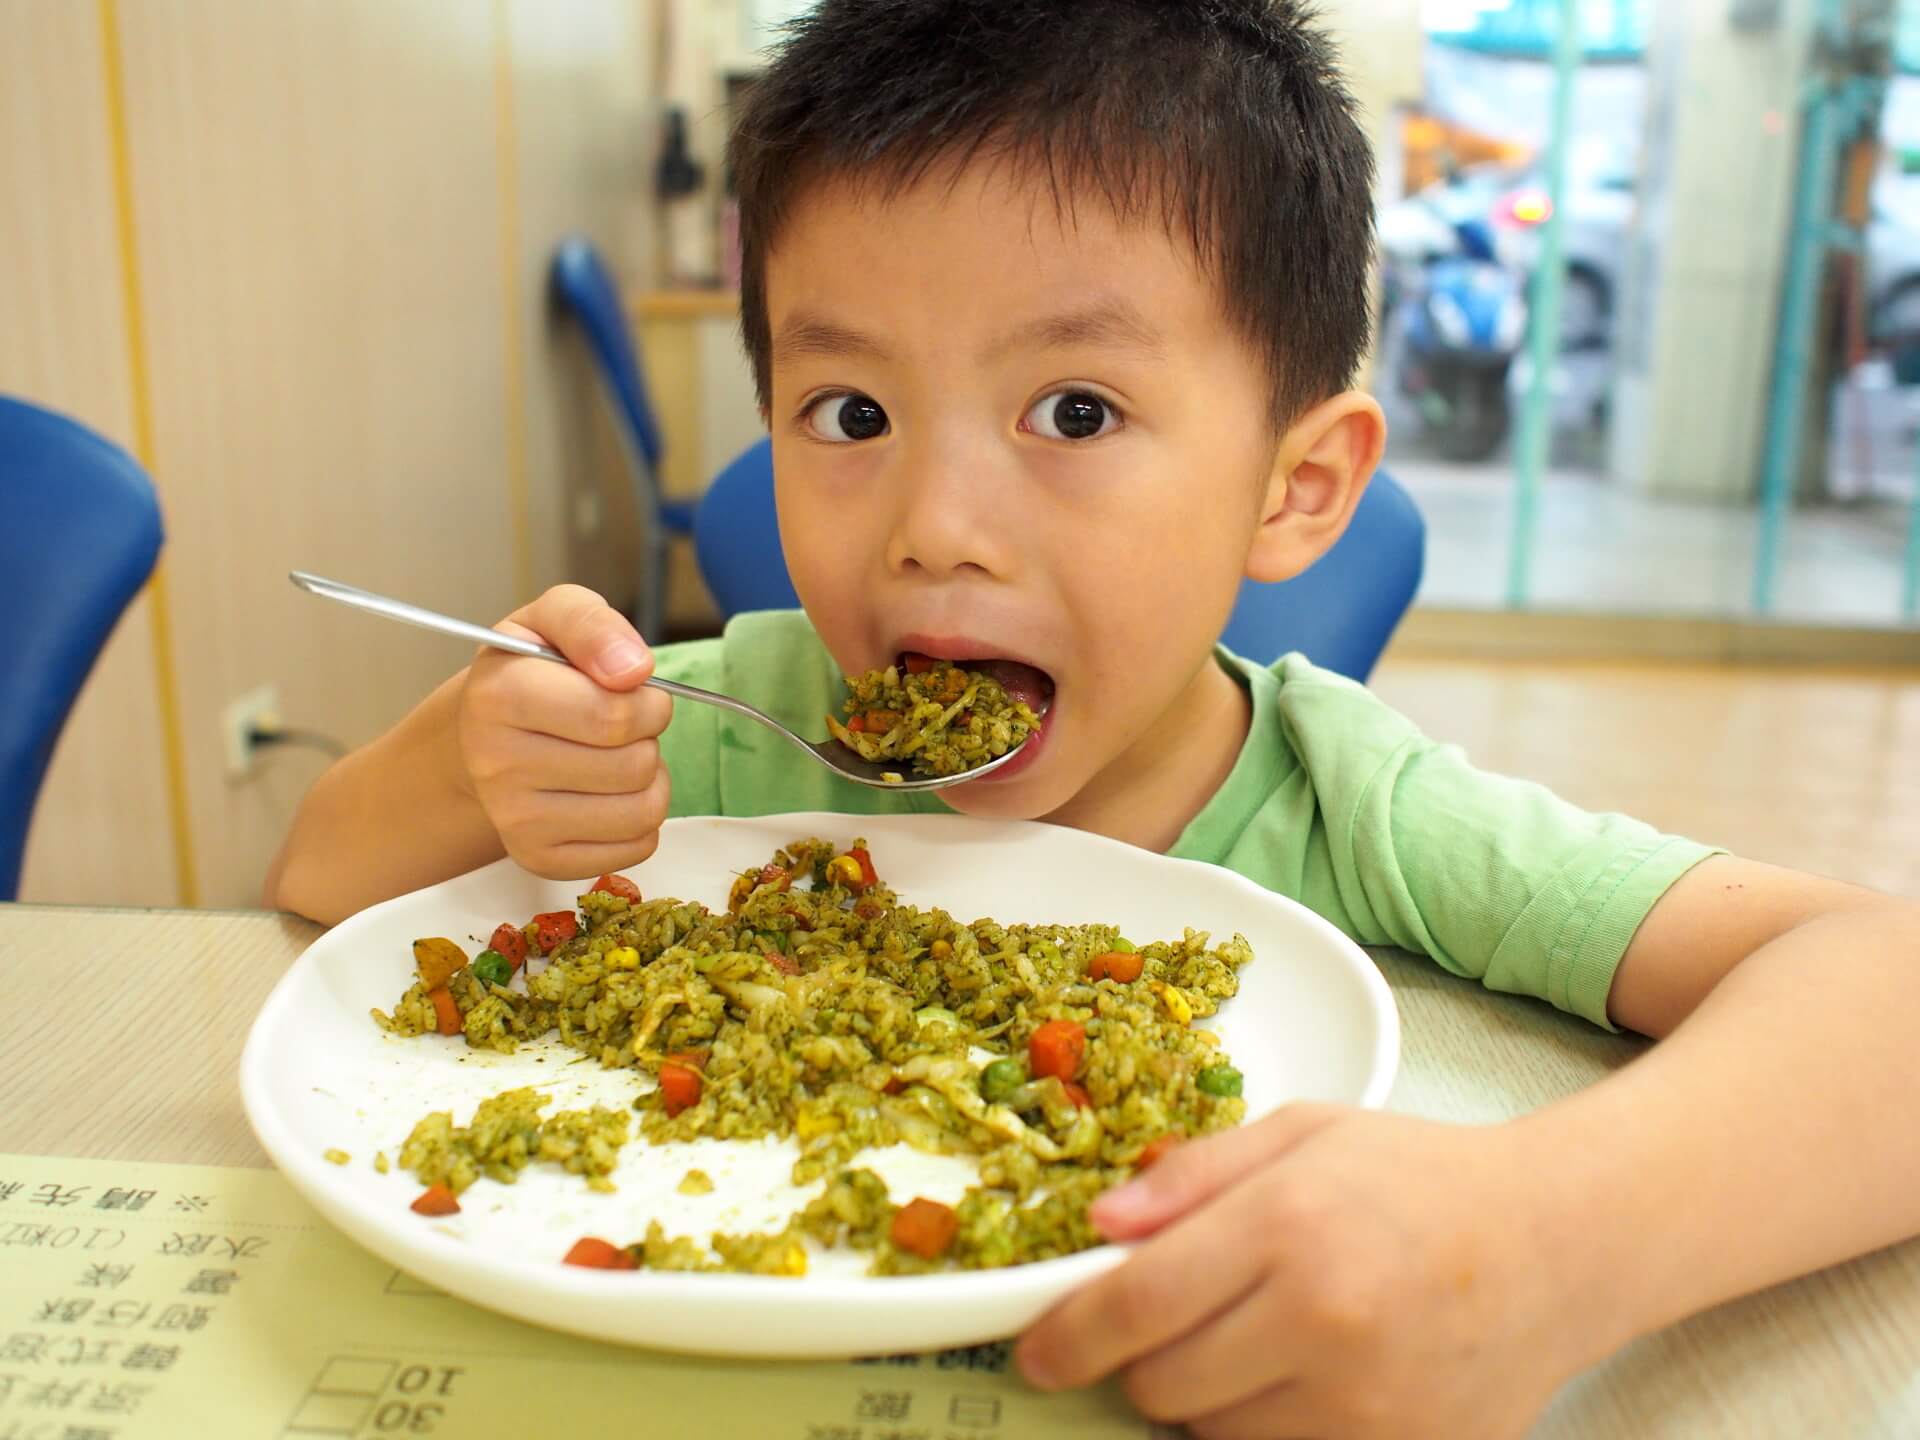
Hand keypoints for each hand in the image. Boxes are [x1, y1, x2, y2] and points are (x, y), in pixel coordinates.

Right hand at [457, 585, 672, 879]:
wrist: (483, 733)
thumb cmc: (531, 671)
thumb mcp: (553, 618)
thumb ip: (593, 625)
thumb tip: (634, 669)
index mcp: (499, 696)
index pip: (615, 715)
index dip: (646, 700)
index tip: (631, 689)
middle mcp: (497, 766)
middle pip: (634, 765)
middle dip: (647, 737)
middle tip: (619, 723)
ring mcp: (516, 821)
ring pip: (643, 811)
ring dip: (649, 778)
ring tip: (615, 755)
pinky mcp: (540, 859)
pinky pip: (636, 848)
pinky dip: (640, 820)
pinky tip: (608, 793)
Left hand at [1016, 1107, 1593, 1438]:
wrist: (1558, 1243)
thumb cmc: (1418, 1178)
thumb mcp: (1300, 1134)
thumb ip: (1191, 1177)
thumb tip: (1098, 1227)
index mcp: (1288, 1227)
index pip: (1137, 1305)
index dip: (1068, 1337)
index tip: (1037, 1352)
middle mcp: (1323, 1323)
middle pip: (1161, 1387)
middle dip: (1142, 1362)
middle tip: (1173, 1324)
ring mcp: (1367, 1406)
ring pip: (1215, 1437)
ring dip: (1206, 1402)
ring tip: (1257, 1341)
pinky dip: (1266, 1430)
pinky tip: (1298, 1382)